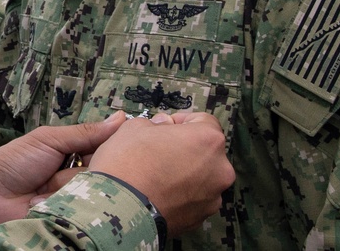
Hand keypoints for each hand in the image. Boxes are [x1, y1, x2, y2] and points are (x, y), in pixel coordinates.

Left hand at [0, 112, 126, 238]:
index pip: (107, 148)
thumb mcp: (48, 140)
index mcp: (77, 154)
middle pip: (104, 170)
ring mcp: (77, 200)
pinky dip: (67, 204)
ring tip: (45, 185)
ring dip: (68, 185)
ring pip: (94, 190)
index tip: (120, 141)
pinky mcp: (73, 220)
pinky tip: (48, 201)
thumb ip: (84, 133)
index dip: (112, 146)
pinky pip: (84, 210)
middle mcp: (81, 177)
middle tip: (60, 166)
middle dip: (84, 167)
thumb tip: (121, 118)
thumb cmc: (14, 162)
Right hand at [87, 111, 233, 235]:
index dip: (181, 121)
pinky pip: (193, 199)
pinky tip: (157, 194)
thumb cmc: (128, 160)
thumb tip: (164, 127)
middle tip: (158, 151)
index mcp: (208, 140)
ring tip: (156, 176)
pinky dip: (180, 194)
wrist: (120, 209)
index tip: (164, 127)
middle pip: (206, 151)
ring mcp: (213, 197)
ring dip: (184, 172)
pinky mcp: (201, 219)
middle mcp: (220, 169)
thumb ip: (157, 123)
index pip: (205, 121)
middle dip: (185, 148)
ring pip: (201, 177)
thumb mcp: (135, 126)